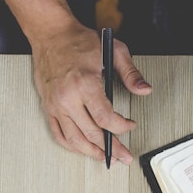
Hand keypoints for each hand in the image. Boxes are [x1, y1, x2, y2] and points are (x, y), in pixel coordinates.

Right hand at [31, 23, 151, 164]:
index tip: (130, 126)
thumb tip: (144, 89)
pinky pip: (59, 135)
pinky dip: (72, 146)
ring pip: (74, 140)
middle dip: (112, 148)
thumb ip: (130, 73)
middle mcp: (67, 98)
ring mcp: (56, 105)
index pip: (105, 118)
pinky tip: (84, 149)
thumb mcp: (113, 51)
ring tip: (106, 157)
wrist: (51, 34)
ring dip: (92, 153)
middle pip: (92, 134)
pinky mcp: (48, 107)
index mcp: (84, 84)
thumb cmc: (78, 41)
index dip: (121, 128)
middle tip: (124, 155)